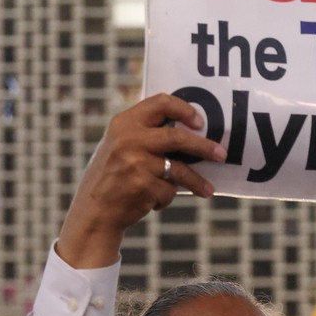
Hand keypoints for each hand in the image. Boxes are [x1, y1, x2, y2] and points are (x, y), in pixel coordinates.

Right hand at [57, 94, 225, 268]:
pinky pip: (169, 191)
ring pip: (179, 169)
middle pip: (178, 137)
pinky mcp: (143, 186)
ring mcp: (136, 163)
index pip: (160, 103)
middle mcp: (129, 140)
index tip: (200, 122)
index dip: (184, 109)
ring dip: (197, 182)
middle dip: (204, 147)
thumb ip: (144, 134)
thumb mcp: (119, 145)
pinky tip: (154, 201)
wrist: (94, 212)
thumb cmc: (111, 177)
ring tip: (208, 190)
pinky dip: (166, 197)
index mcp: (124, 123)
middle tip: (221, 154)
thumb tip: (190, 130)